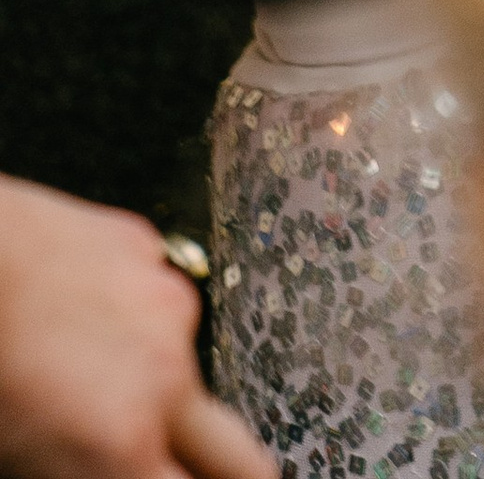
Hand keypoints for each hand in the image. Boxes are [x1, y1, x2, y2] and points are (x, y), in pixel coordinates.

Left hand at [0, 179, 271, 478]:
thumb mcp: (22, 461)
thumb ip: (90, 472)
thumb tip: (118, 468)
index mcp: (124, 446)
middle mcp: (165, 377)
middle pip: (240, 457)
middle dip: (224, 467)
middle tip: (189, 463)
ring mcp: (166, 303)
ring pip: (187, 366)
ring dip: (157, 380)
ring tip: (90, 370)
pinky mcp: (150, 247)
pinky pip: (157, 299)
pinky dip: (133, 317)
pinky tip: (81, 314)